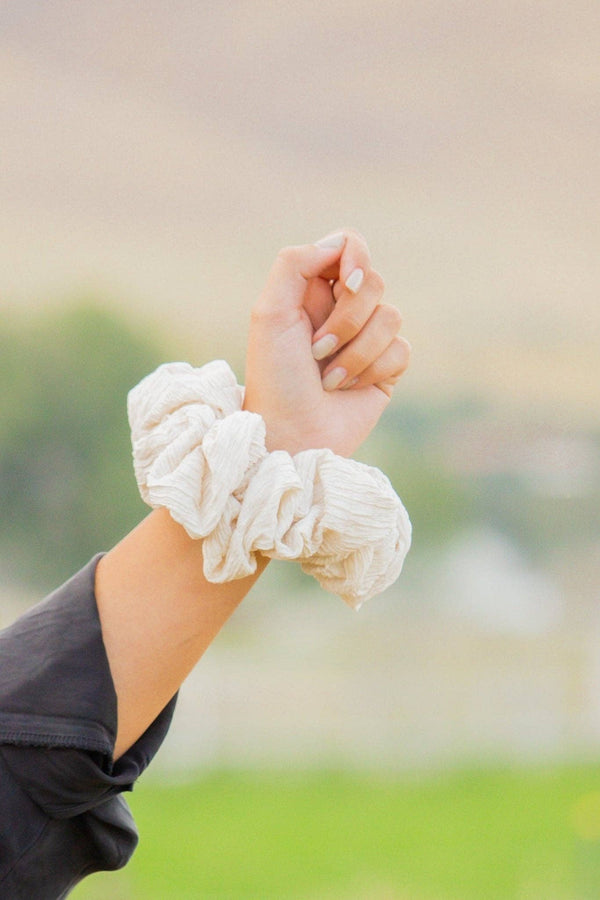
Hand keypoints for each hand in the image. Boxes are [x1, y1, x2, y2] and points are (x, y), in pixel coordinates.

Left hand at [243, 230, 409, 456]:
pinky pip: (401, 349)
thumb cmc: (275, 378)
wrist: (292, 434)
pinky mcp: (386, 368)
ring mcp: (366, 339)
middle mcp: (340, 309)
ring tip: (328, 379)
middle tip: (316, 350)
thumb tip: (339, 244)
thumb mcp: (269, 314)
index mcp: (311, 290)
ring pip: (391, 316)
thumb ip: (295, 264)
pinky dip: (373, 370)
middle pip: (373, 281)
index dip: (355, 259)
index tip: (345, 284)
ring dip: (356, 352)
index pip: (349, 245)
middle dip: (347, 320)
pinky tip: (349, 389)